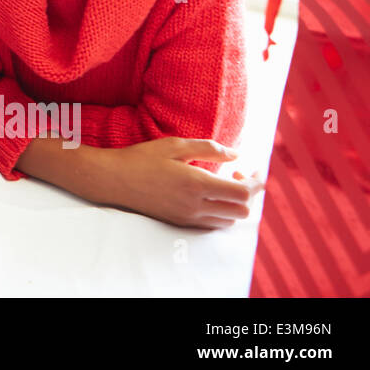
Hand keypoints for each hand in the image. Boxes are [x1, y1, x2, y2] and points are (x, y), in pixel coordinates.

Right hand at [105, 138, 257, 228]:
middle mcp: (195, 205)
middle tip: (237, 174)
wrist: (114, 180)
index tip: (255, 169)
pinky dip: (221, 212)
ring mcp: (188, 217)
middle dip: (248, 193)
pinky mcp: (180, 222)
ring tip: (224, 185)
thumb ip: (209, 148)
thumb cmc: (142, 158)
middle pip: (242, 210)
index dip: (255, 182)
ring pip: (229, 220)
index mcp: (197, 183)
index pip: (242, 192)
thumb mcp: (175, 144)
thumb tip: (236, 154)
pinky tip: (210, 196)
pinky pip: (213, 224)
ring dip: (235, 204)